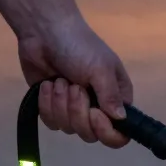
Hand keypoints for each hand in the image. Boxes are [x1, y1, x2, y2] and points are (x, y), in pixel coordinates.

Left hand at [17, 15, 132, 148]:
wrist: (44, 30)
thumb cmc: (79, 46)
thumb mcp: (101, 69)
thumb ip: (111, 96)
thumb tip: (121, 120)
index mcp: (115, 101)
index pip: (119, 135)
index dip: (106, 131)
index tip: (95, 114)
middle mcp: (97, 110)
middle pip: (91, 135)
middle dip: (77, 112)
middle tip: (73, 86)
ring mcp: (73, 111)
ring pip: (69, 129)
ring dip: (61, 104)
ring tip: (59, 80)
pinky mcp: (52, 108)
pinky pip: (51, 123)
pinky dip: (46, 104)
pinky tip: (47, 85)